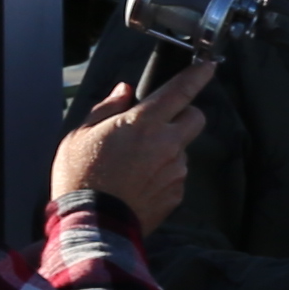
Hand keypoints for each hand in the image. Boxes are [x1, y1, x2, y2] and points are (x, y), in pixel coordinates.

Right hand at [49, 59, 210, 232]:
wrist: (93, 222)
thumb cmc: (79, 175)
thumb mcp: (80, 134)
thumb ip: (107, 108)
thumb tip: (125, 91)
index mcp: (143, 124)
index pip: (179, 92)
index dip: (197, 76)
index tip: (208, 67)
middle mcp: (168, 144)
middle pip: (196, 118)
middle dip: (184, 114)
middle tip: (159, 121)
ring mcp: (176, 170)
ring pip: (182, 148)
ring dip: (167, 148)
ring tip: (133, 163)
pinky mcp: (178, 193)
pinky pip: (176, 174)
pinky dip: (163, 173)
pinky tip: (138, 182)